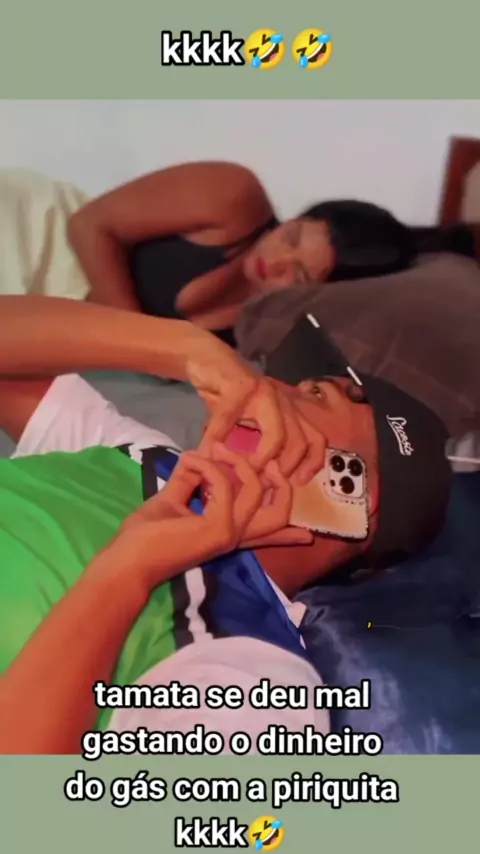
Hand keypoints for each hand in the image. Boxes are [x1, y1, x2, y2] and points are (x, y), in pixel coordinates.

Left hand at [104, 450, 312, 587]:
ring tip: (215, 449)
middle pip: (280, 512)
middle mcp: (235, 536)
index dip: (289, 533)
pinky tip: (193, 463)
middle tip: (259, 456)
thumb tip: (199, 454)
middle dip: (278, 480)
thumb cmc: (145, 535)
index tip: (309, 536)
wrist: (128, 560)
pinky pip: (226, 486)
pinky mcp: (218, 528)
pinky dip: (210, 468)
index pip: (267, 534)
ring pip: (259, 491)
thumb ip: (190, 478)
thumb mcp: (172, 499)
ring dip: (238, 462)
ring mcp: (229, 533)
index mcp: (227, 533)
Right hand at [186, 339, 324, 484]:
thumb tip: (255, 481)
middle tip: (265, 483)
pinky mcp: (240, 385)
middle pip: (300, 440)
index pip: (315, 438)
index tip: (298, 483)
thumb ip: (255, 444)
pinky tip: (207, 452)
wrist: (206, 358)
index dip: (312, 463)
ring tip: (243, 472)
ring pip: (276, 433)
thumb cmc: (226, 394)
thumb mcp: (246, 422)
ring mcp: (264, 391)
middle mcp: (282, 400)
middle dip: (286, 467)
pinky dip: (216, 438)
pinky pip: (230, 419)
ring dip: (261, 458)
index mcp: (289, 410)